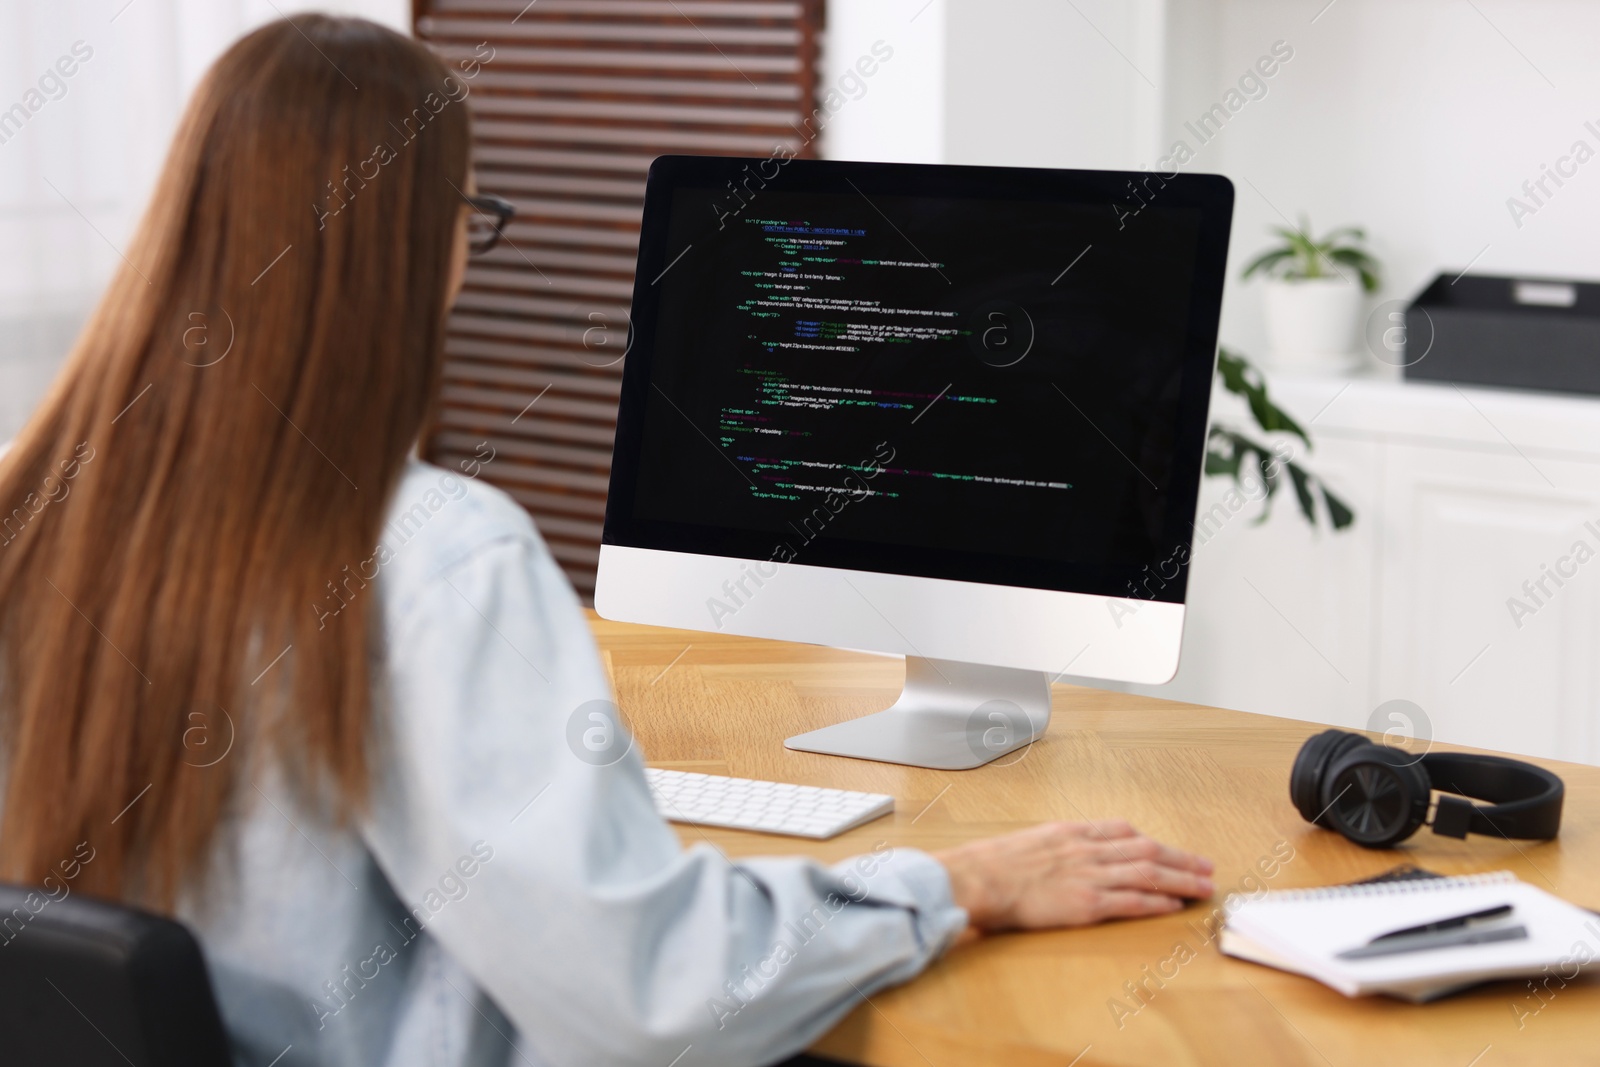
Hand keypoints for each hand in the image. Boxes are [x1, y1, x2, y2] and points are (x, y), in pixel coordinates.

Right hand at [932, 820, 1213, 933]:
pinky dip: (1156, 902)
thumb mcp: (1033, 841)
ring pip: (1148, 874)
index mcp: (1073, 832)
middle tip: (1206, 867)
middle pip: (1146, 851)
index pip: (1125, 832)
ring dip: (1180, 880)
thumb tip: (1072, 853)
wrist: (980, 878)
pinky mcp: (1086, 903)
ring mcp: (1089, 875)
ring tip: (1203, 887)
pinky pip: (1131, 901)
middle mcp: (1087, 849)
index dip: (1154, 842)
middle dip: (1180, 859)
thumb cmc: (996, 863)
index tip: (1172, 850)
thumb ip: (1059, 845)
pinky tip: (1173, 905)